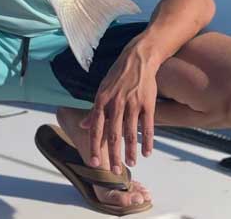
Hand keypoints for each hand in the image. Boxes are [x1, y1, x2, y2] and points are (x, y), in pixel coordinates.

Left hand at [80, 43, 156, 172]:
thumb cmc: (117, 76)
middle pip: (113, 134)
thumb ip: (94, 110)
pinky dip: (147, 142)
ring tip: (131, 164)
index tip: (94, 163)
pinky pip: (147, 126)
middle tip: (115, 171)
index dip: (95, 146)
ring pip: (131, 133)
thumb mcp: (102, 90)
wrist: (138, 59)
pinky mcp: (148, 103)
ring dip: (131, 151)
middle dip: (113, 155)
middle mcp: (116, 103)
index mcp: (102, 100)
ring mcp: (132, 103)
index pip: (96, 128)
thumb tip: (82, 125)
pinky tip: (147, 153)